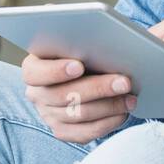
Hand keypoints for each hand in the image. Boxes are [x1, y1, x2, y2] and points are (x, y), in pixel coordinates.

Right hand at [21, 45, 136, 143]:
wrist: (81, 76)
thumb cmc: (79, 53)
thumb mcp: (73, 41)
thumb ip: (75, 36)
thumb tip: (85, 30)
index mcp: (33, 68)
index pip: (36, 73)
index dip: (56, 71)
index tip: (78, 66)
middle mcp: (36, 94)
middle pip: (63, 96)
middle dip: (97, 88)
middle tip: (123, 82)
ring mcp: (48, 116)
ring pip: (78, 115)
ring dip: (109, 107)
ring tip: (130, 98)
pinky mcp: (63, 132)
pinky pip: (85, 133)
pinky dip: (107, 123)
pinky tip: (122, 112)